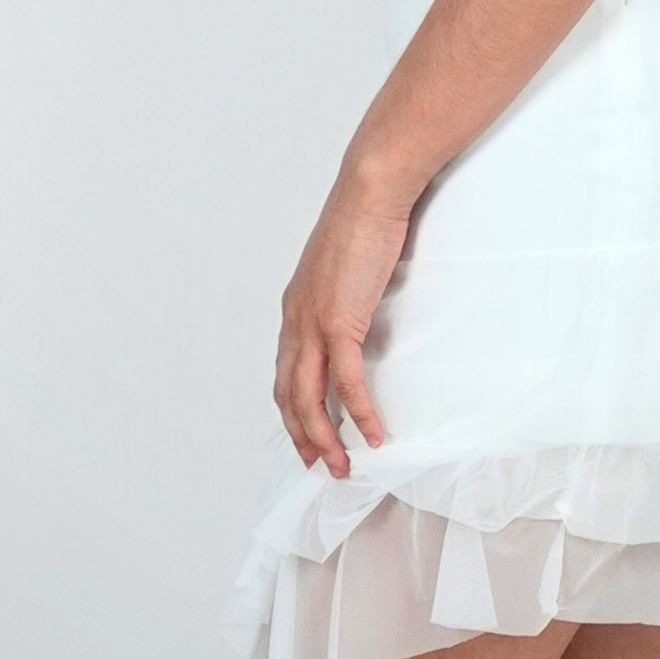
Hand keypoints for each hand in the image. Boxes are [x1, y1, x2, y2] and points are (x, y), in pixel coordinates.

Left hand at [273, 162, 415, 478]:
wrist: (371, 192)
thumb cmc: (365, 220)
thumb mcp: (346, 267)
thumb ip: (345, 294)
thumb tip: (359, 309)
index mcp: (295, 308)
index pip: (285, 372)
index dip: (293, 410)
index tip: (308, 438)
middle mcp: (295, 321)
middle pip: (288, 394)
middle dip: (303, 437)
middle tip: (321, 466)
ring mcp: (313, 324)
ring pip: (309, 398)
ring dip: (326, 438)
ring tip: (343, 465)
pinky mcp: (340, 323)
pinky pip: (346, 383)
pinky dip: (359, 414)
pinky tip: (374, 435)